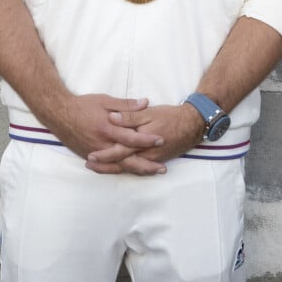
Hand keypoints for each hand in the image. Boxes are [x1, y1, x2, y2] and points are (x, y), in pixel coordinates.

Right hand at [51, 93, 163, 163]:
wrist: (59, 114)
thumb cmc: (83, 105)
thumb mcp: (105, 100)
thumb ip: (126, 105)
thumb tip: (145, 103)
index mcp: (108, 128)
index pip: (131, 137)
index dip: (147, 139)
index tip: (161, 140)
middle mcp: (102, 144)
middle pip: (128, 159)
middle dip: (146, 164)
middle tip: (162, 168)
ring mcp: (96, 153)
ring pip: (119, 166)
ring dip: (137, 170)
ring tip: (152, 172)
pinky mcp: (90, 156)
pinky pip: (108, 167)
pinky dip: (121, 170)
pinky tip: (131, 171)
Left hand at [85, 103, 203, 175]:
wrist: (192, 125)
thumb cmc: (170, 116)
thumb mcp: (149, 112)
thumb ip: (130, 115)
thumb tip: (112, 117)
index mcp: (141, 141)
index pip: (119, 151)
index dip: (104, 155)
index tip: (90, 156)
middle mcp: (145, 154)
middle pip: (122, 163)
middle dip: (105, 166)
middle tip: (89, 165)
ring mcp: (151, 159)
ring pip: (129, 167)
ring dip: (113, 168)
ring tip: (98, 168)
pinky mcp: (156, 160)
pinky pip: (139, 168)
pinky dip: (127, 169)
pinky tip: (118, 168)